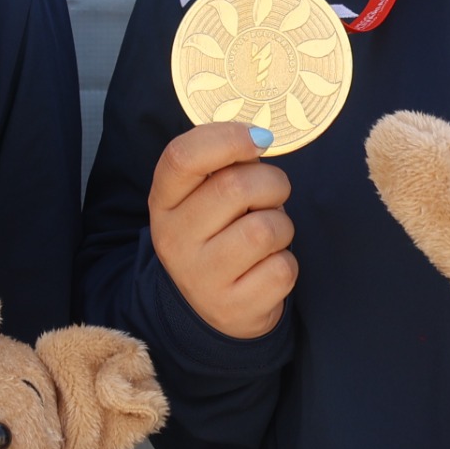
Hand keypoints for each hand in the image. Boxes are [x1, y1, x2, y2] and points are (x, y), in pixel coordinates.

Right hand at [148, 122, 295, 339]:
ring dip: (282, 226)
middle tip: (273, 193)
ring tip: (269, 235)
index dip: (226, 139)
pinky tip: (267, 267)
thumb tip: (260, 139)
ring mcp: (201, 277)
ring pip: (265, 229)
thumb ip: (223, 166)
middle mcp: (173, 239)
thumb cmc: (217, 235)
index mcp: (163, 202)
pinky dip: (286, 263)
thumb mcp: (202, 199)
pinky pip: (282, 269)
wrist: (209, 310)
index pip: (182, 157)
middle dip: (272, 183)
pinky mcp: (233, 307)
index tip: (259, 139)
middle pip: (234, 187)